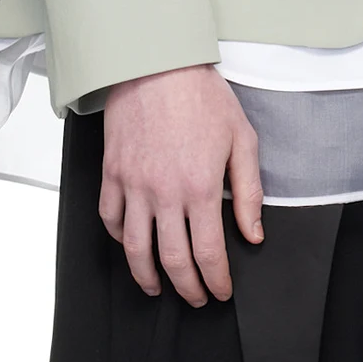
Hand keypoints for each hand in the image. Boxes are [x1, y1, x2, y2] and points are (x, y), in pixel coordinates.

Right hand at [99, 63, 264, 305]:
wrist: (158, 63)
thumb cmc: (202, 96)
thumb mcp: (242, 138)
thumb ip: (249, 191)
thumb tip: (253, 234)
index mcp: (201, 187)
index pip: (209, 253)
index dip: (216, 280)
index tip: (220, 291)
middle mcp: (164, 193)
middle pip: (172, 261)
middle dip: (187, 288)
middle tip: (196, 297)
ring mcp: (133, 184)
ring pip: (135, 249)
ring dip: (147, 276)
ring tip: (157, 287)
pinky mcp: (112, 173)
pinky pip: (110, 219)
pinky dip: (120, 239)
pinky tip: (131, 245)